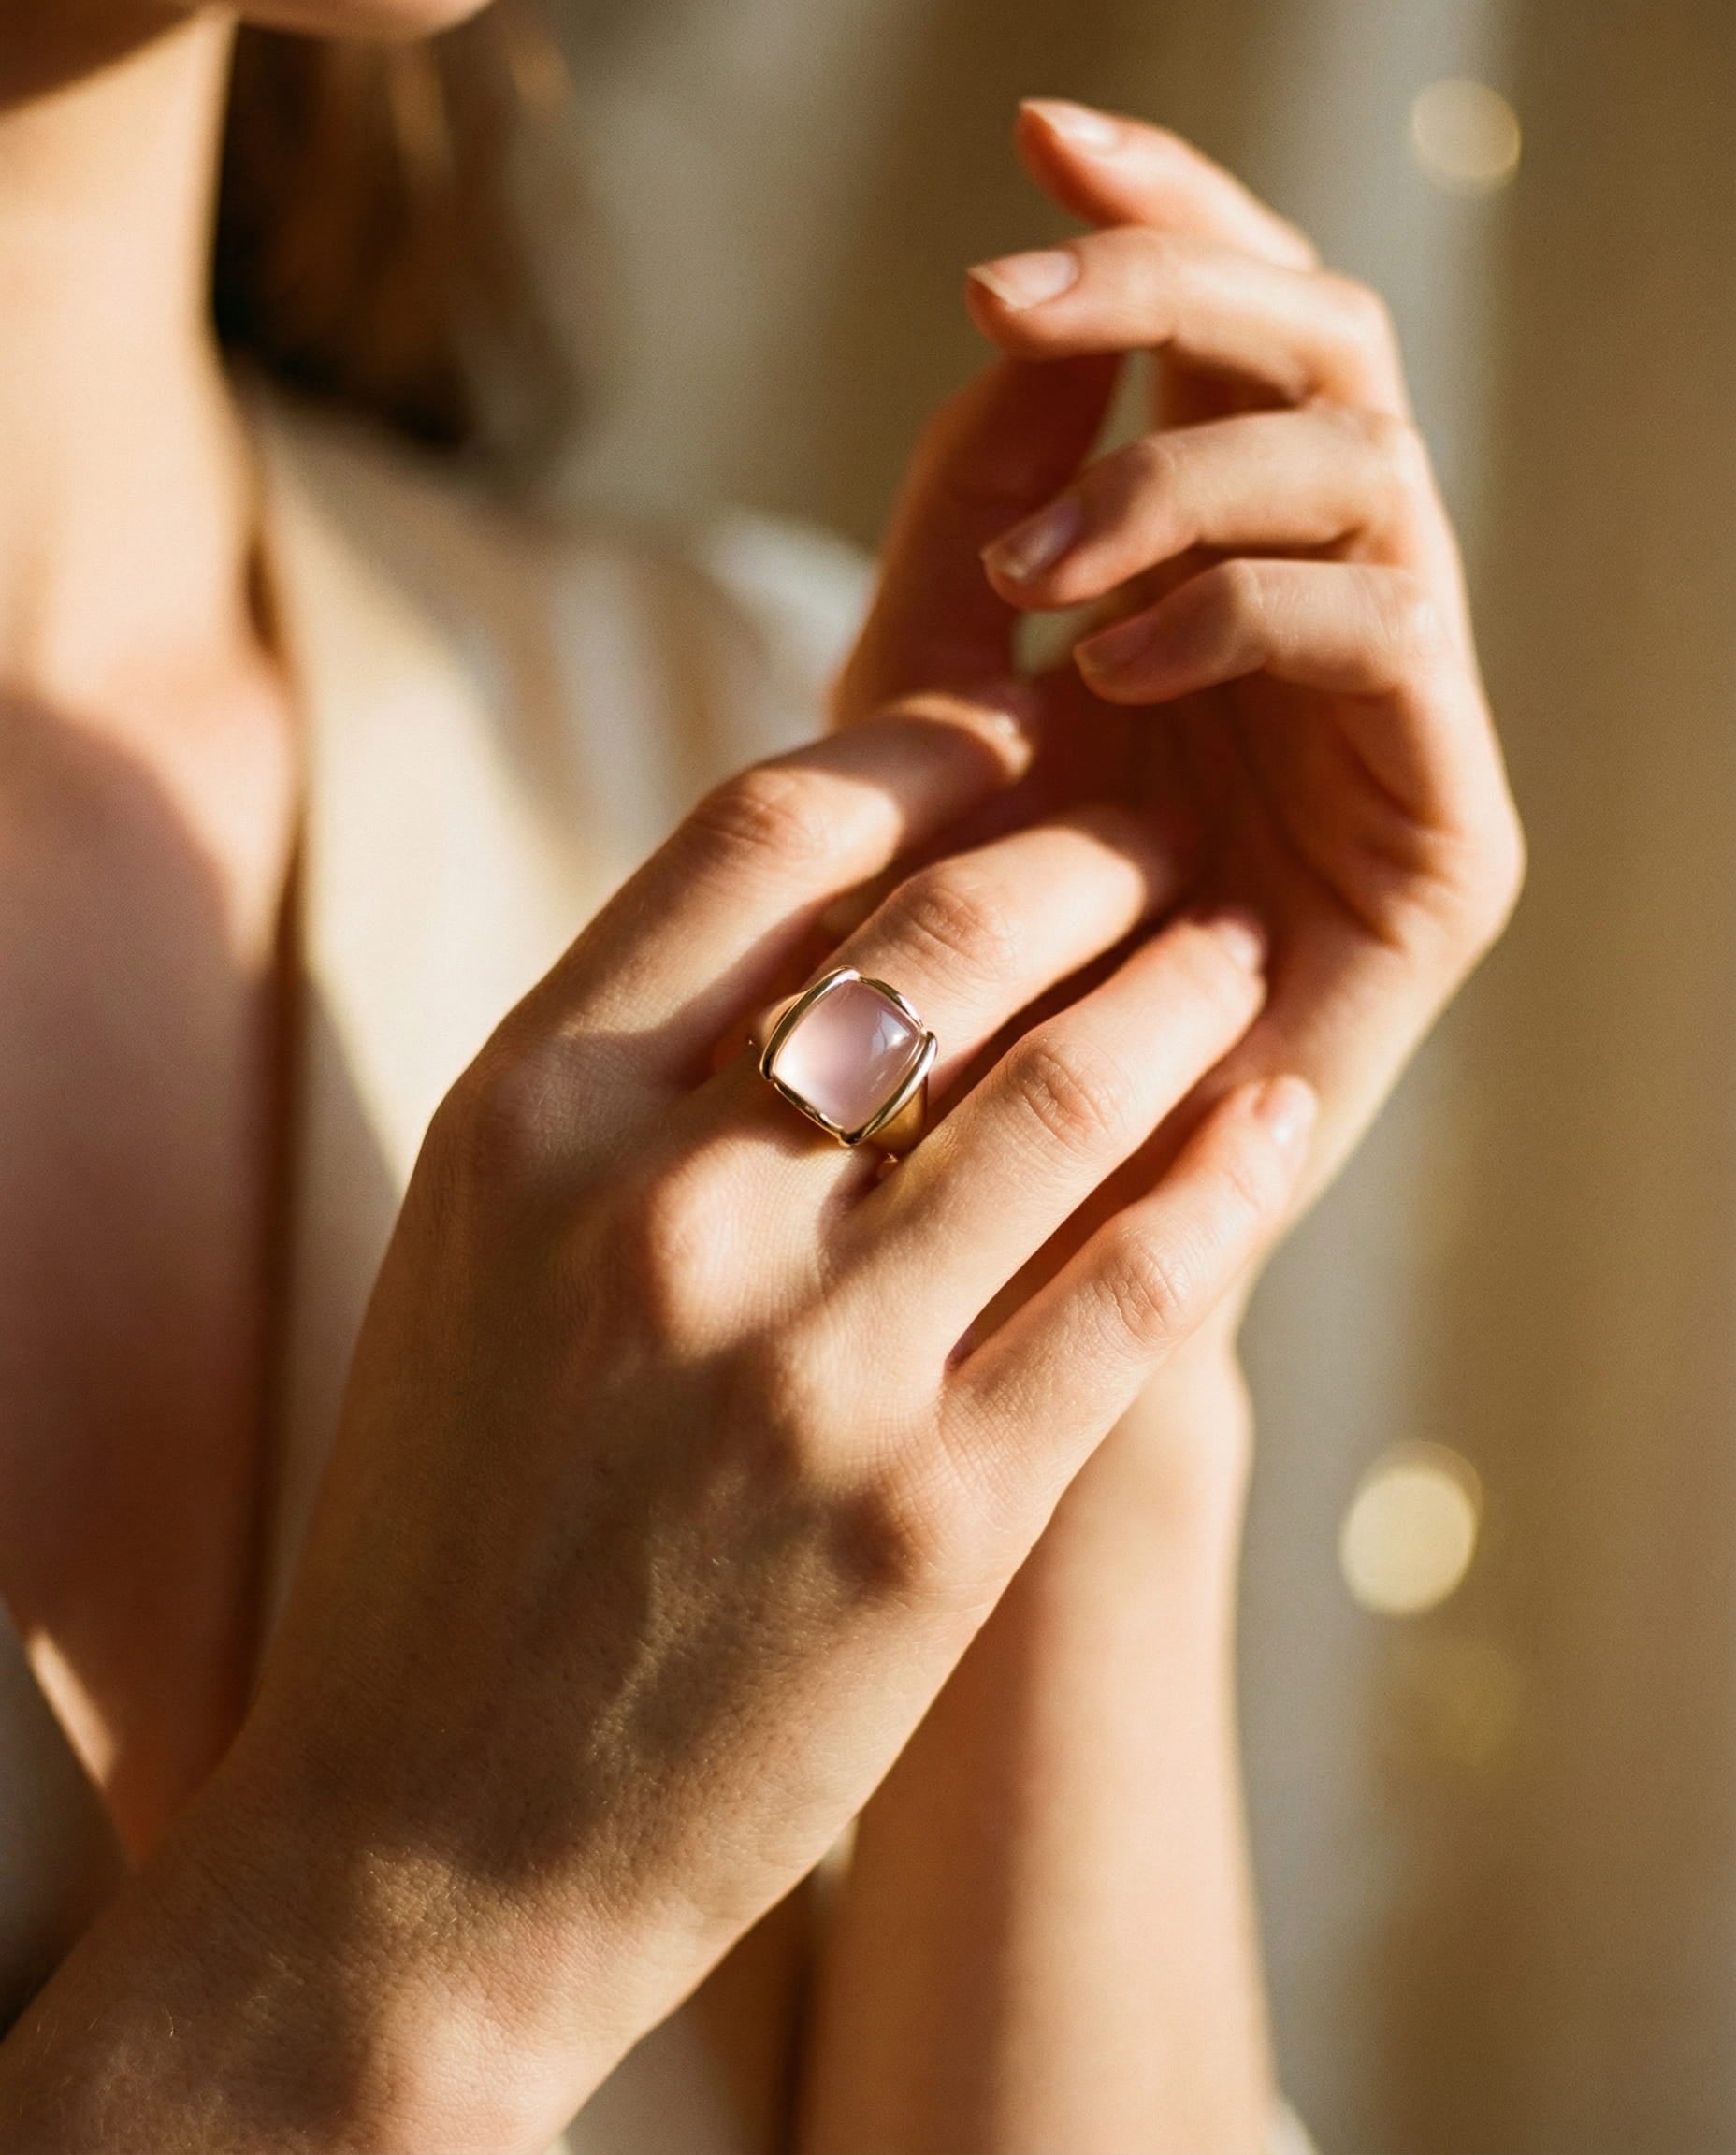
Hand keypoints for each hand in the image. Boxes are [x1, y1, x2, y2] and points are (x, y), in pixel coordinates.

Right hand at [17, 703, 1312, 2153]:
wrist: (421, 1848)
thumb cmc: (446, 1528)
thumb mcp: (480, 1245)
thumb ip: (631, 1075)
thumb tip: (832, 922)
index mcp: (527, 1112)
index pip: (766, 831)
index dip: (921, 749)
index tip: (1009, 732)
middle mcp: (664, 1211)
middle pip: (943, 931)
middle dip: (1085, 852)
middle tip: (1155, 835)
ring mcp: (810, 1370)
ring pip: (1069, 1091)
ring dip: (1184, 991)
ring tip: (1236, 949)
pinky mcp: (934, 1521)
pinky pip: (1131, 1293)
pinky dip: (1224, 1180)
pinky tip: (1274, 1117)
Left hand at [840, 101, 1522, 1276]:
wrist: (1011, 1199)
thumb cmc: (954, 952)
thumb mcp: (927, 702)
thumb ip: (976, 517)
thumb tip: (1015, 330)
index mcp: (1230, 574)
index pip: (1242, 346)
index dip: (1167, 222)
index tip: (1043, 140)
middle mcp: (1336, 628)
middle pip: (1334, 359)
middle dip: (1180, 295)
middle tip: (1017, 292)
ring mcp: (1403, 728)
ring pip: (1369, 473)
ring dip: (1184, 475)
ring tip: (1033, 579)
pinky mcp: (1449, 839)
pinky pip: (1387, 632)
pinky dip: (1245, 605)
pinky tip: (1114, 664)